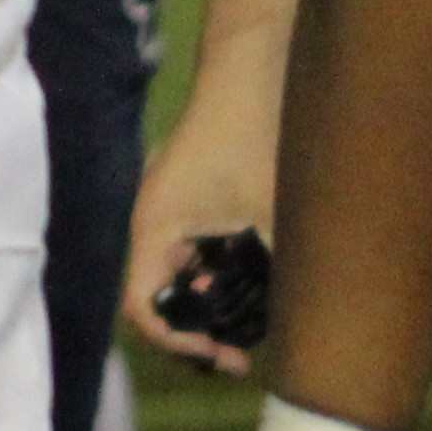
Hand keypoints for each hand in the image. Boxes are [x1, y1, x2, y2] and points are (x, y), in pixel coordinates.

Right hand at [124, 129, 279, 374]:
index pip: (143, 307)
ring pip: (174, 276)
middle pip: (157, 298)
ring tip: (245, 327)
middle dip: (194, 331)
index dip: (177, 340)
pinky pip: (190, 253)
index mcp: (155, 230)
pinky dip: (212, 276)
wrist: (247, 75)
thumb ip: (273, 269)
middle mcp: (152, 225)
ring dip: (205, 304)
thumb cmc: (251, 140)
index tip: (220, 352)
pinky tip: (249, 284)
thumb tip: (288, 321)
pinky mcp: (187, 201)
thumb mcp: (270, 213)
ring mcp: (168, 212)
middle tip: (238, 355)